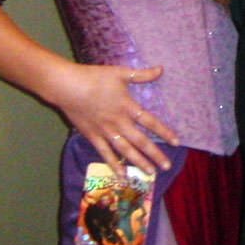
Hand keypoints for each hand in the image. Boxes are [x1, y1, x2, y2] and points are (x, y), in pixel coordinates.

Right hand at [46, 62, 178, 176]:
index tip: (177, 142)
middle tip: (167, 166)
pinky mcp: (92, 137)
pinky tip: (122, 175)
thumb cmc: (95, 78)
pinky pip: (105, 154)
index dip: (164, 132)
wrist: (67, 87)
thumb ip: (142, 75)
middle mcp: (118, 123)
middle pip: (140, 141)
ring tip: (150, 173)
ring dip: (138, 162)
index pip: (150, 122)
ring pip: (125, 151)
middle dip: (155, 154)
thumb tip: (162, 69)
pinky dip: (114, 165)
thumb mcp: (121, 73)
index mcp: (127, 107)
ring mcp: (105, 132)